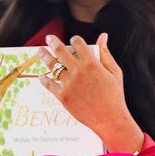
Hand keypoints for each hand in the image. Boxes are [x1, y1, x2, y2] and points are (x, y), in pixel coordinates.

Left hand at [38, 33, 140, 148]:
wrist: (109, 119)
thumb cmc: (114, 95)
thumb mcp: (114, 72)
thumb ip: (105, 53)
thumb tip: (103, 36)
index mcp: (91, 63)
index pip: (78, 43)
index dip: (75, 39)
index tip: (73, 40)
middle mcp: (78, 71)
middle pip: (60, 50)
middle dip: (53, 42)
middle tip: (49, 38)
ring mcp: (68, 83)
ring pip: (52, 65)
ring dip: (45, 56)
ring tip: (40, 51)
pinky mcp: (62, 96)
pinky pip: (49, 84)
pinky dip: (44, 79)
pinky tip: (42, 75)